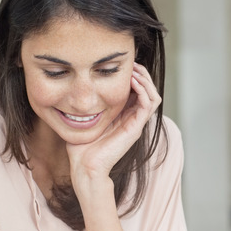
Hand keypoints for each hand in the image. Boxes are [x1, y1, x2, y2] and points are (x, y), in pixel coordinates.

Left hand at [66, 63, 161, 184]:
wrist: (85, 166)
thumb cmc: (82, 147)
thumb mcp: (84, 119)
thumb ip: (88, 105)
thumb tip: (77, 89)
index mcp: (123, 116)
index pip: (138, 91)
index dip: (135, 76)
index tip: (123, 64)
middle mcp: (133, 119)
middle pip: (149, 91)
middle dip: (142, 74)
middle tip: (132, 63)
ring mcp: (136, 124)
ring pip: (153, 96)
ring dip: (145, 80)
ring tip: (134, 70)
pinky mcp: (135, 128)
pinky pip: (148, 104)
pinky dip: (143, 90)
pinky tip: (132, 82)